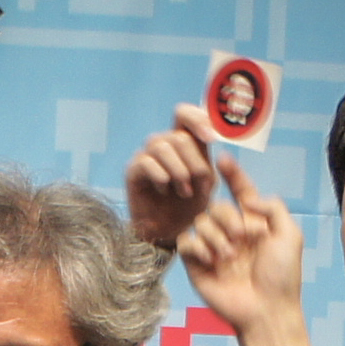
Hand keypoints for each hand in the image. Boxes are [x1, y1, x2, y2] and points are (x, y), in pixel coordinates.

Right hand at [125, 106, 220, 250]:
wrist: (169, 232)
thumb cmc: (189, 206)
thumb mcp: (207, 181)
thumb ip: (208, 156)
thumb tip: (212, 136)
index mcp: (182, 140)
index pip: (184, 114)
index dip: (197, 119)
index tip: (211, 138)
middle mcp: (163, 143)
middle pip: (179, 137)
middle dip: (194, 163)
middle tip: (199, 186)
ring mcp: (146, 155)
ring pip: (163, 148)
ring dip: (179, 172)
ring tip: (185, 192)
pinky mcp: (132, 170)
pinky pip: (147, 163)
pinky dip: (161, 178)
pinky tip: (165, 191)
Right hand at [174, 155, 307, 340]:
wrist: (266, 310)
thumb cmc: (282, 276)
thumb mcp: (290, 235)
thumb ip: (273, 207)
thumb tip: (249, 199)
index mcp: (253, 223)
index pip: (240, 191)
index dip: (232, 175)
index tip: (222, 158)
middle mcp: (231, 232)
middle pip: (217, 206)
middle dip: (227, 217)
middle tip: (241, 238)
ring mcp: (212, 248)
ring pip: (200, 222)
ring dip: (215, 236)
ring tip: (229, 257)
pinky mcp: (196, 264)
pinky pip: (186, 242)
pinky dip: (197, 246)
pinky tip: (210, 260)